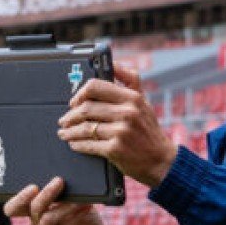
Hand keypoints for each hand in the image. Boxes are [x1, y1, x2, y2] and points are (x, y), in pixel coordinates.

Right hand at [4, 177, 116, 224]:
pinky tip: (86, 208)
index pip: (14, 207)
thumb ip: (67, 192)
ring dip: (65, 206)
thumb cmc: (85, 220)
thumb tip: (65, 178)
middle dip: (45, 194)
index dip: (18, 197)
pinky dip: (74, 216)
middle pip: (31, 208)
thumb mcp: (76, 202)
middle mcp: (35, 224)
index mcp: (35, 212)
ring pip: (47, 219)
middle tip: (59, 181)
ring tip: (80, 199)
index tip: (33, 186)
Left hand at [57, 63, 176, 186]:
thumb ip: (129, 80)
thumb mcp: (143, 101)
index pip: (95, 87)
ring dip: (70, 131)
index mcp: (132, 97)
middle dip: (70, 116)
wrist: (161, 161)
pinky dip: (77, 144)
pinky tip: (74, 144)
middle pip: (85, 108)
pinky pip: (88, 144)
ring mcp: (121, 131)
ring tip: (64, 133)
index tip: (74, 102)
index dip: (79, 94)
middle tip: (64, 120)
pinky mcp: (115, 149)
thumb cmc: (149, 130)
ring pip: (84, 127)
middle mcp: (127, 112)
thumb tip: (113, 63)